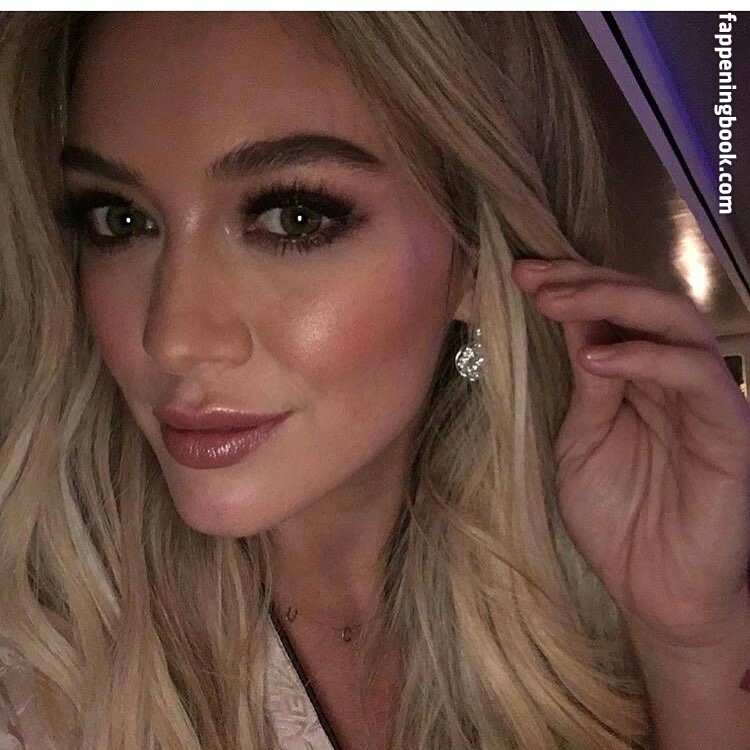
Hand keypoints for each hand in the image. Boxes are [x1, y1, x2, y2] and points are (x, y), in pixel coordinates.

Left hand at [511, 258, 749, 651]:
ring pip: (673, 320)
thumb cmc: (616, 519)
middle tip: (531, 274)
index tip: (519, 273)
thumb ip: (586, 386)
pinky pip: (694, 373)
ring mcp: (704, 398)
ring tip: (554, 300)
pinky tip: (594, 356)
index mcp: (638, 378)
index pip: (612, 312)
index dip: (570, 285)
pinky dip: (644, 356)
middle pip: (642, 301)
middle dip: (584, 280)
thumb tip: (572, 322)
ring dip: (611, 300)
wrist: (655, 589)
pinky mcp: (729, 427)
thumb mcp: (582, 441)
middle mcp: (674, 377)